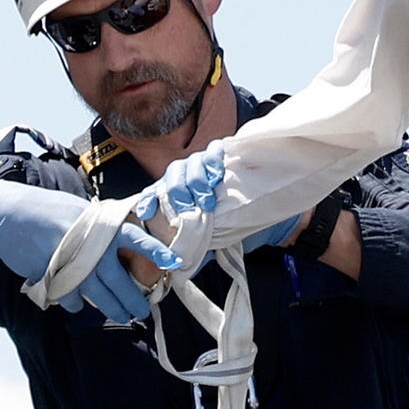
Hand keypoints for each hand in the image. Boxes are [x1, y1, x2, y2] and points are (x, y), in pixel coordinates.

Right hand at [0, 181, 177, 325]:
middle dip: (134, 301)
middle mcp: (91, 246)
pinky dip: (76, 303)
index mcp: (101, 225)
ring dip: (113, 309)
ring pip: (100, 297)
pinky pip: (73, 300)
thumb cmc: (47, 212)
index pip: (136, 239)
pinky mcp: (54, 278)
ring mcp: (73, 264)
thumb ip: (102, 230)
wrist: (8, 215)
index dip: (155, 251)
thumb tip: (126, 247)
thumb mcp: (81, 211)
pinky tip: (78, 301)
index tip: (173, 263)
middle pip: (121, 281)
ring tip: (122, 315)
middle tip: (142, 311)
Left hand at [153, 147, 299, 263]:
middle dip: (178, 193)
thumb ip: (193, 236)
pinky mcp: (221, 152)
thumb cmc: (229, 218)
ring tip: (207, 200)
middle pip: (172, 175)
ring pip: (191, 163)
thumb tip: (177, 258)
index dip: (148, 200)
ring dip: (196, 182)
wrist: (263, 194)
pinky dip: (212, 161)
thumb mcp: (208, 231)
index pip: (155, 192)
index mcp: (177, 192)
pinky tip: (217, 175)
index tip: (145, 212)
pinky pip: (213, 150)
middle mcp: (187, 174)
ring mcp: (203, 162)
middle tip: (189, 209)